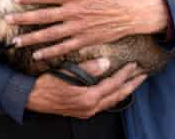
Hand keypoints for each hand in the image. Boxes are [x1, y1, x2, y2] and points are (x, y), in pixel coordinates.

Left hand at [7, 0, 171, 60]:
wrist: (133, 11)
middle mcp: (73, 11)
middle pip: (43, 16)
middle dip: (23, 19)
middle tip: (7, 21)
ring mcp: (78, 28)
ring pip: (50, 34)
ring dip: (32, 38)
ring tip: (17, 41)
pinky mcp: (85, 40)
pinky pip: (64, 47)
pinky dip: (50, 52)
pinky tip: (38, 55)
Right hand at [26, 58, 146, 118]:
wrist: (31, 98)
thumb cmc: (47, 83)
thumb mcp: (68, 72)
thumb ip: (88, 68)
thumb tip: (107, 63)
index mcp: (88, 98)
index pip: (113, 84)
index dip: (126, 74)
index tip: (135, 65)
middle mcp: (90, 108)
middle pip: (117, 96)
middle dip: (131, 85)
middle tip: (143, 76)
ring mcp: (86, 112)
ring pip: (111, 102)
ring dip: (123, 91)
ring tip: (133, 82)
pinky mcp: (82, 111)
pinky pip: (103, 105)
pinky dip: (113, 97)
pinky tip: (114, 91)